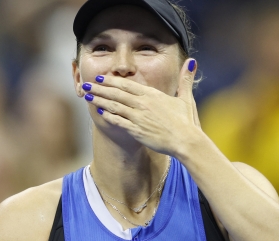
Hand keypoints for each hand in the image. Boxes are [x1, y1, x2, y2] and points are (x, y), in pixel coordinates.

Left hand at [82, 59, 200, 155]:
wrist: (185, 141)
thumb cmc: (186, 121)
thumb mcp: (186, 98)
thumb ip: (185, 79)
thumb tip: (192, 61)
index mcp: (152, 95)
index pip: (127, 85)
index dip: (111, 81)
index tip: (100, 78)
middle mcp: (143, 104)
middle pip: (116, 94)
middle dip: (99, 88)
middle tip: (86, 85)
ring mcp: (138, 117)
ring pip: (114, 106)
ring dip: (99, 100)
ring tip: (87, 97)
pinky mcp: (136, 130)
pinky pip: (118, 122)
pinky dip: (108, 116)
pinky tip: (100, 113)